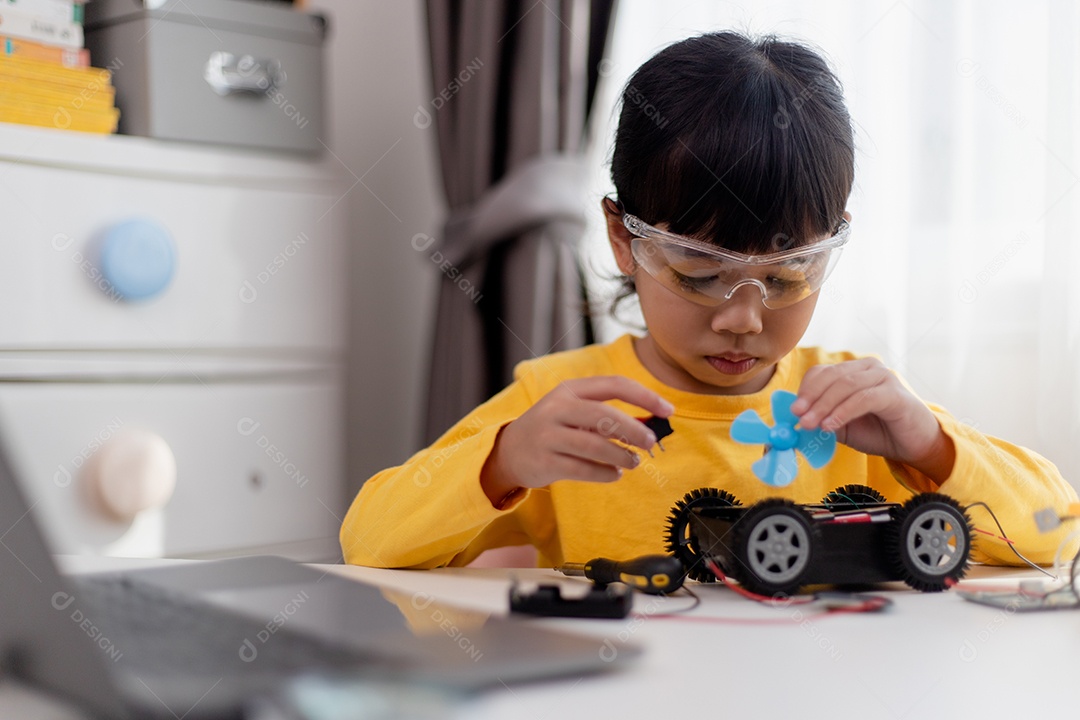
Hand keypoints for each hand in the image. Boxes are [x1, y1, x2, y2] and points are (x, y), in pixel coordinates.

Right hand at [481, 376, 673, 505]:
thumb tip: (649, 426)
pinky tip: (614, 474)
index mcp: (570, 389)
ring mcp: (549, 435)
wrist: (509, 451)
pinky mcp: (545, 462)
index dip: (645, 396)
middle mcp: (557, 408)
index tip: (668, 410)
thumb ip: (605, 414)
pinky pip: (583, 469)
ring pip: (595, 446)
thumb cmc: (554, 429)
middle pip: (604, 415)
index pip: (614, 385)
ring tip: (633, 462)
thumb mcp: (573, 410)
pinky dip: (605, 473)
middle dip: (634, 430)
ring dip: (621, 456)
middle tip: (651, 443)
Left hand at [791, 358, 955, 481]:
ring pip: (846, 385)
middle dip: (811, 398)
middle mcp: (868, 368)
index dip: (806, 389)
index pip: (822, 372)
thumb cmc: (878, 432)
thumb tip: (796, 419)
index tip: (793, 410)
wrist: (914, 445)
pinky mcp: (894, 394)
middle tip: (798, 417)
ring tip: (811, 424)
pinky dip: (844, 411)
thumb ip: (822, 418)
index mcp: (854, 371)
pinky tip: (831, 425)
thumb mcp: (842, 425)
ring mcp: (883, 378)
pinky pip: (864, 399)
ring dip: (824, 406)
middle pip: (832, 376)